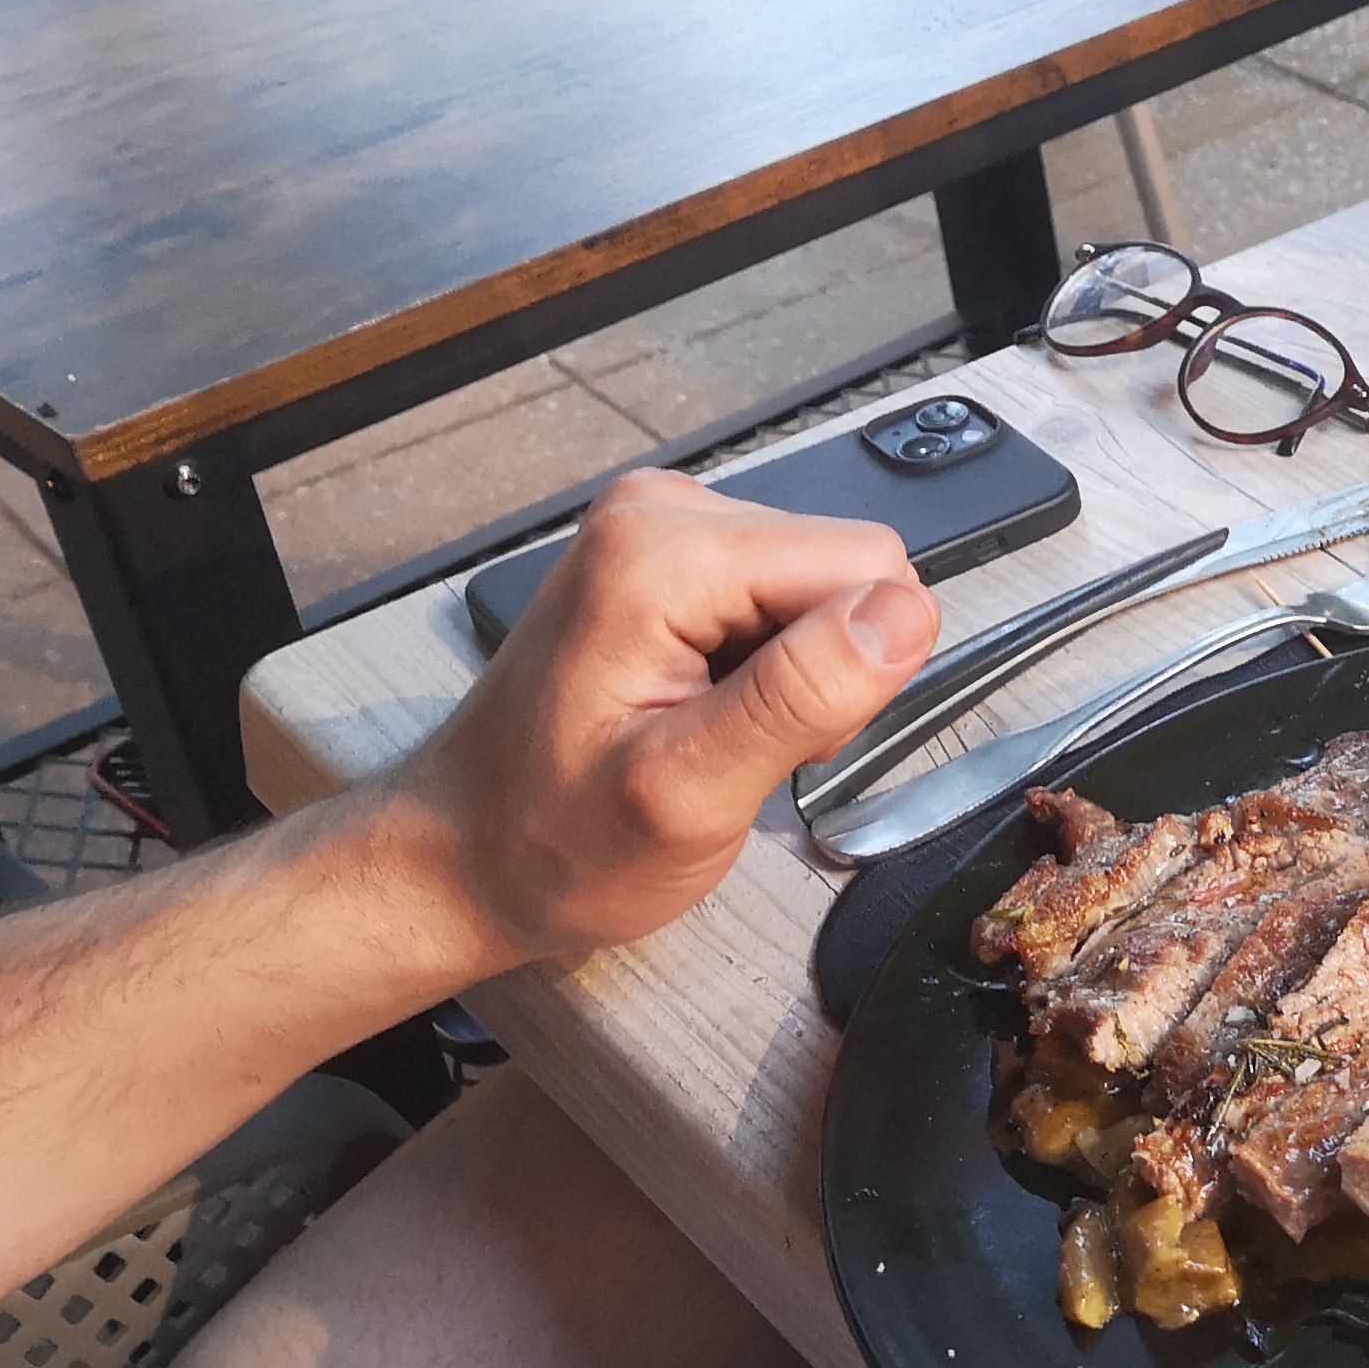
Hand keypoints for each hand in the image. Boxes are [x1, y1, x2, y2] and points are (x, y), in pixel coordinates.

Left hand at [400, 470, 937, 963]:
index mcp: (664, 554)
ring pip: (826, 583)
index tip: (781, 738)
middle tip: (745, 746)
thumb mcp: (689, 794)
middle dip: (829, 669)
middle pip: (850, 565)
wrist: (463, 853)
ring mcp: (662, 530)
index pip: (869, 563)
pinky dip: (768, 664)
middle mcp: (662, 514)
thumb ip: (801, 695)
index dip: (855, 668)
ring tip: (718, 732)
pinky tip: (708, 709)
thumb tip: (906, 614)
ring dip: (799, 672)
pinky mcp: (670, 557)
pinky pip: (785, 593)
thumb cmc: (552, 842)